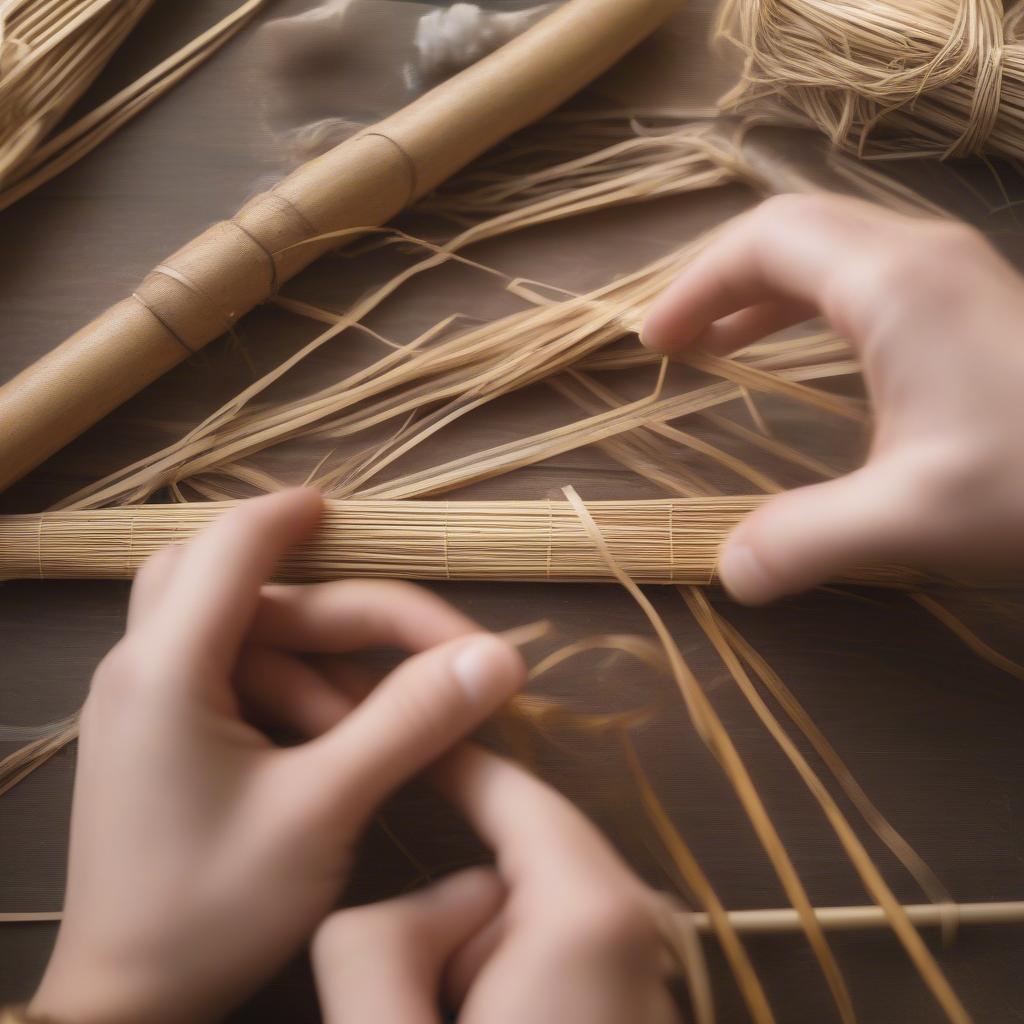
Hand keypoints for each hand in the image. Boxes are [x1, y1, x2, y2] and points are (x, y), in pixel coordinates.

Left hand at [30, 490, 524, 1023]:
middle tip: (424, 642)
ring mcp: (141, 703)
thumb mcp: (324, 811)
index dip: (291, 515)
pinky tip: (329, 726)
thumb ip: (410, 723)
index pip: (233, 546)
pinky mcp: (153, 735)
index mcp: (170, 668)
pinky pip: (224, 673)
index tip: (343, 508)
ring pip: (234, 628)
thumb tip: (498, 658)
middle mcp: (143, 668)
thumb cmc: (212, 908)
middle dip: (334, 603)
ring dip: (311, 650)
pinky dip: (284, 680)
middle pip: (238, 582)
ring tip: (379, 706)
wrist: (125, 1007)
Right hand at [312, 744, 680, 1023]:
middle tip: (419, 998)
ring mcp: (653, 972)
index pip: (515, 792)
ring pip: (533, 919)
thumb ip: (375, 945)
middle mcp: (643, 928)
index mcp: (590, 918)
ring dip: (480, 962)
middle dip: (456, 910)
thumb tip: (434, 899)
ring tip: (454, 1023)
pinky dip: (512, 987)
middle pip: (521, 861)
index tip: (403, 731)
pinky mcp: (640, 1011)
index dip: (453, 757)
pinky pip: (557, 963)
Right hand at [642, 194, 1023, 602]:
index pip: (766, 243)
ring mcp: (952, 271)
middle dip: (721, 280)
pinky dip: (811, 304)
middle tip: (676, 341)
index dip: (696, 286)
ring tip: (718, 343)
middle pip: (794, 230)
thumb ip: (807, 541)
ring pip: (833, 248)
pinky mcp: (972, 300)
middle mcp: (919, 254)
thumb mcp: (914, 518)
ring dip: (765, 289)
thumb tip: (728, 573)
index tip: (656, 343)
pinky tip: (803, 354)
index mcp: (892, 282)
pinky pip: (867, 274)